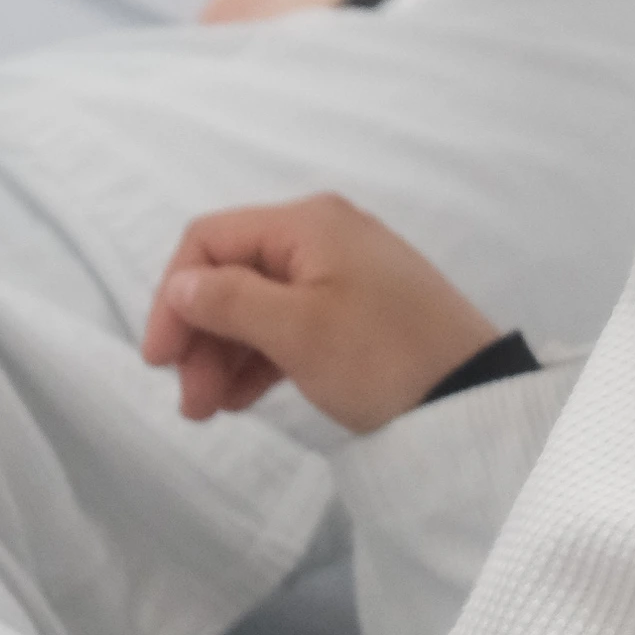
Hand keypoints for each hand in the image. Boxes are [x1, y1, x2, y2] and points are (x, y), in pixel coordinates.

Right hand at [141, 193, 498, 431]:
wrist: (475, 399)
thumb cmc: (382, 357)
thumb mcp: (298, 331)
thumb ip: (229, 302)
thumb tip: (180, 286)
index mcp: (306, 223)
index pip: (210, 240)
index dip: (174, 296)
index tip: (159, 360)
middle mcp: (321, 235)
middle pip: (232, 273)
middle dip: (201, 335)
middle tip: (191, 403)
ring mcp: (341, 273)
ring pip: (258, 304)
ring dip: (225, 353)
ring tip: (211, 410)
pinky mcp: (356, 310)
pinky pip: (289, 324)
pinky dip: (260, 357)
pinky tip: (242, 398)